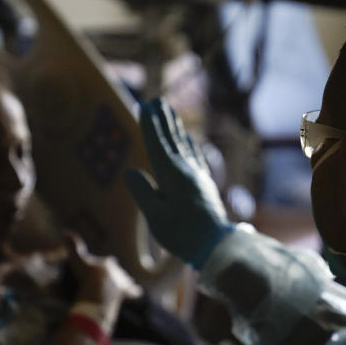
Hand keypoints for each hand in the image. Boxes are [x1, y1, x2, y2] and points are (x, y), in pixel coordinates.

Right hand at [64, 232, 141, 306]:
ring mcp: (122, 283)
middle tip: (111, 276)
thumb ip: (73, 247)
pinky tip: (138, 292)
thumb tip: (66, 231)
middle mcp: (117, 272)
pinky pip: (133, 291)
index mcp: (107, 263)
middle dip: (115, 273)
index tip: (107, 262)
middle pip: (117, 271)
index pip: (108, 261)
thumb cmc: (86, 276)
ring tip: (128, 281)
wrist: (97, 293)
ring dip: (125, 281)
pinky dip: (134, 291)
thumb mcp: (77, 260)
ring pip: (125, 280)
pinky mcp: (125, 293)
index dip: (106, 263)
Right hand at [124, 99, 232, 268]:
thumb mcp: (155, 215)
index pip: (156, 143)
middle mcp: (186, 169)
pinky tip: (189, 141)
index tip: (145, 105)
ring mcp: (198, 175)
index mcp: (171, 174)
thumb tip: (131, 170)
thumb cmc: (181, 233)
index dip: (149, 124)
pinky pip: (195, 156)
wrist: (214, 245)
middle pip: (172, 138)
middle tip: (156, 100)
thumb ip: (142, 191)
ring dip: (175, 127)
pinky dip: (189, 144)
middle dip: (162, 119)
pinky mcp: (205, 184)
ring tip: (170, 112)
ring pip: (184, 145)